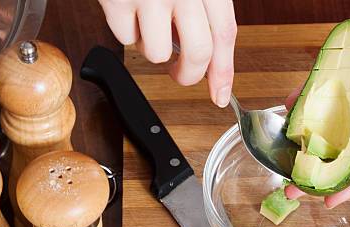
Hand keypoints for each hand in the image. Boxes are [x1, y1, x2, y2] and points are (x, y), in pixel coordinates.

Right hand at [99, 0, 236, 106]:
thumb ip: (205, 8)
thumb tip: (210, 59)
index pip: (225, 35)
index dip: (224, 72)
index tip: (221, 95)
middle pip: (198, 54)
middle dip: (188, 75)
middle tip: (181, 74)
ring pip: (158, 53)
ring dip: (153, 49)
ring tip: (149, 25)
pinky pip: (124, 39)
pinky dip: (126, 31)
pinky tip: (128, 9)